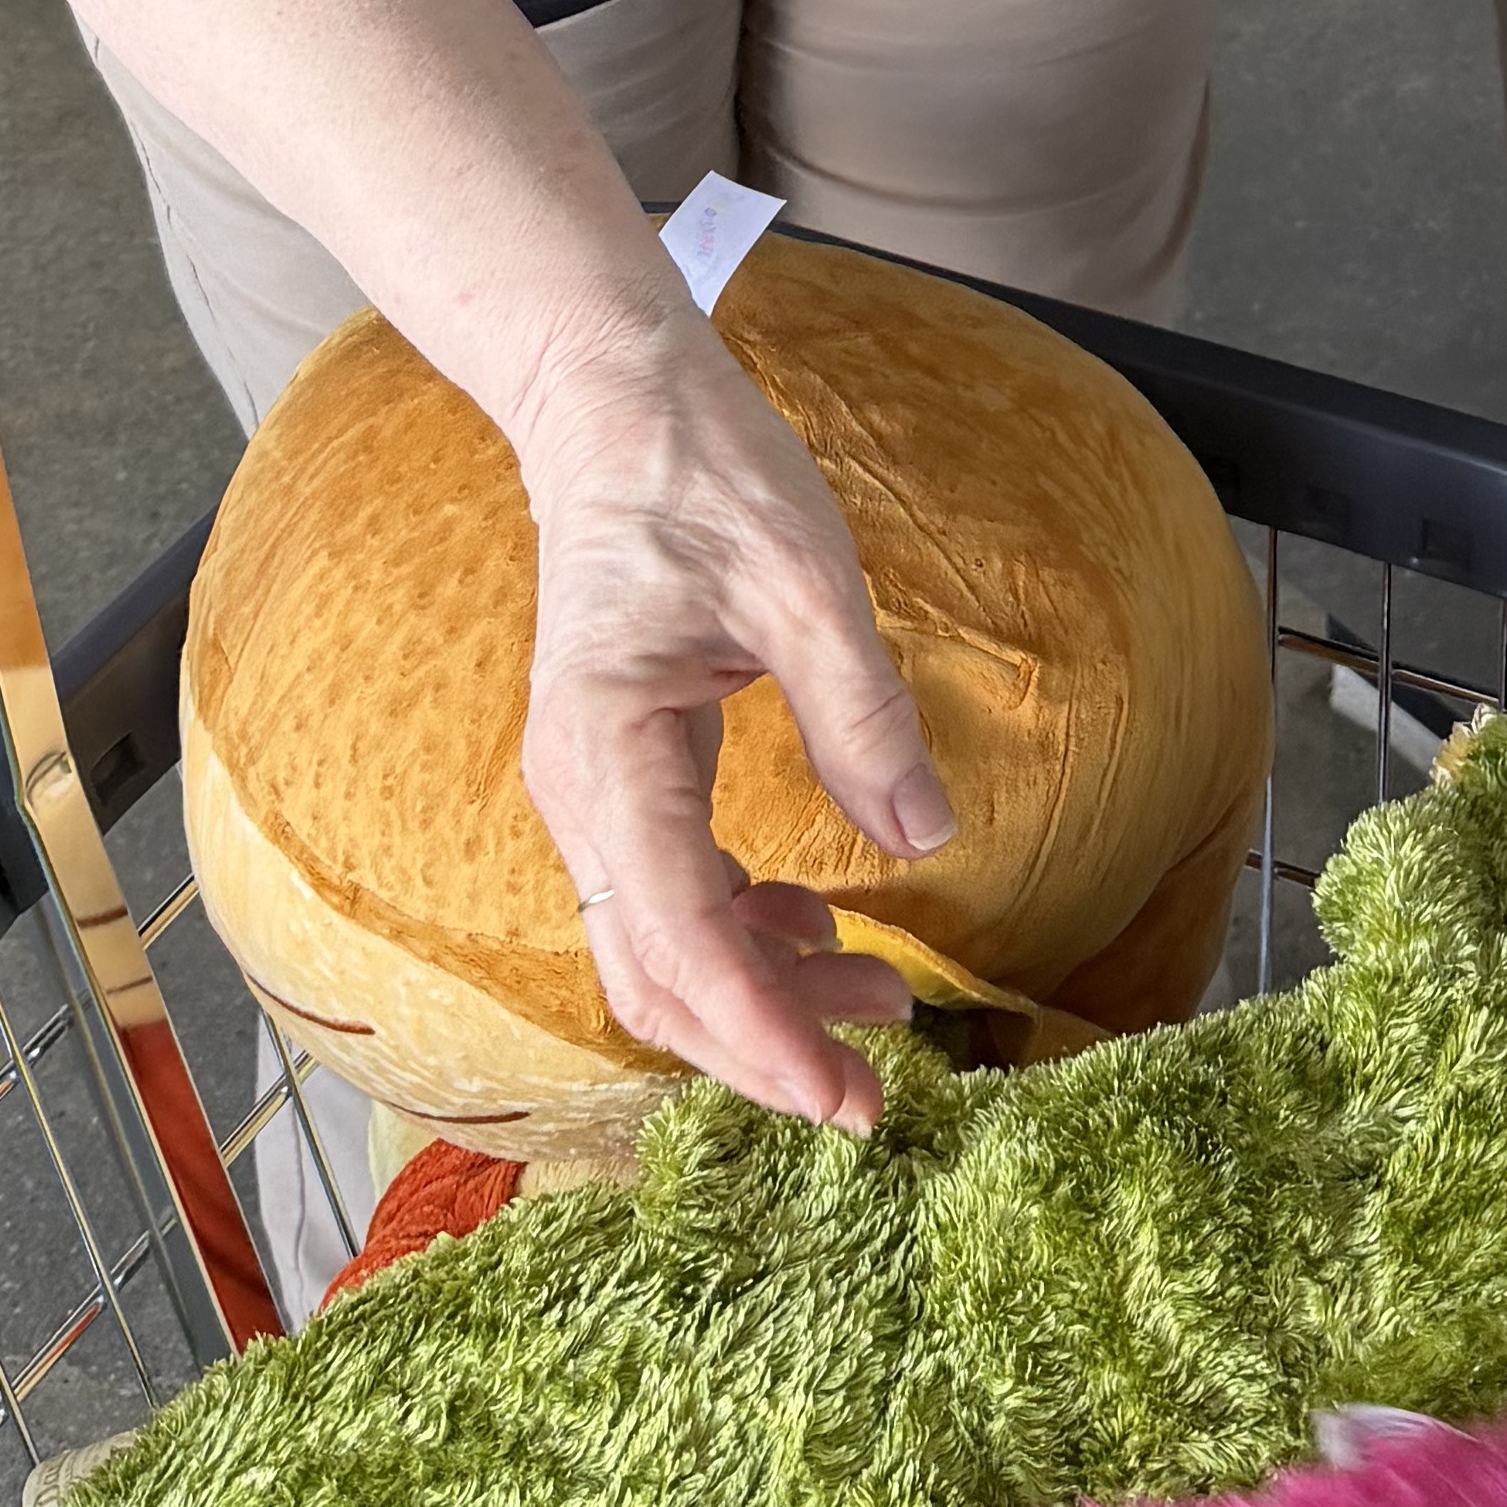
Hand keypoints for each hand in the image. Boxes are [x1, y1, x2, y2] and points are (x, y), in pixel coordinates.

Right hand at [501, 305, 959, 1132]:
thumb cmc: (700, 473)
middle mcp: (580, 791)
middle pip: (656, 974)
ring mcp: (591, 790)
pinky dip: (744, 935)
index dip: (759, 1031)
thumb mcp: (803, 578)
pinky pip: (670, 895)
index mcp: (611, 749)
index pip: (678, 935)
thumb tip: (925, 837)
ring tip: (881, 1005)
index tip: (842, 1096)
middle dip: (760, 1048)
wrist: (614, 410)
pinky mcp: (619, 778)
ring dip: (760, 996)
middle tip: (872, 1097)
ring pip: (660, 947)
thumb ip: (862, 712)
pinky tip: (820, 929)